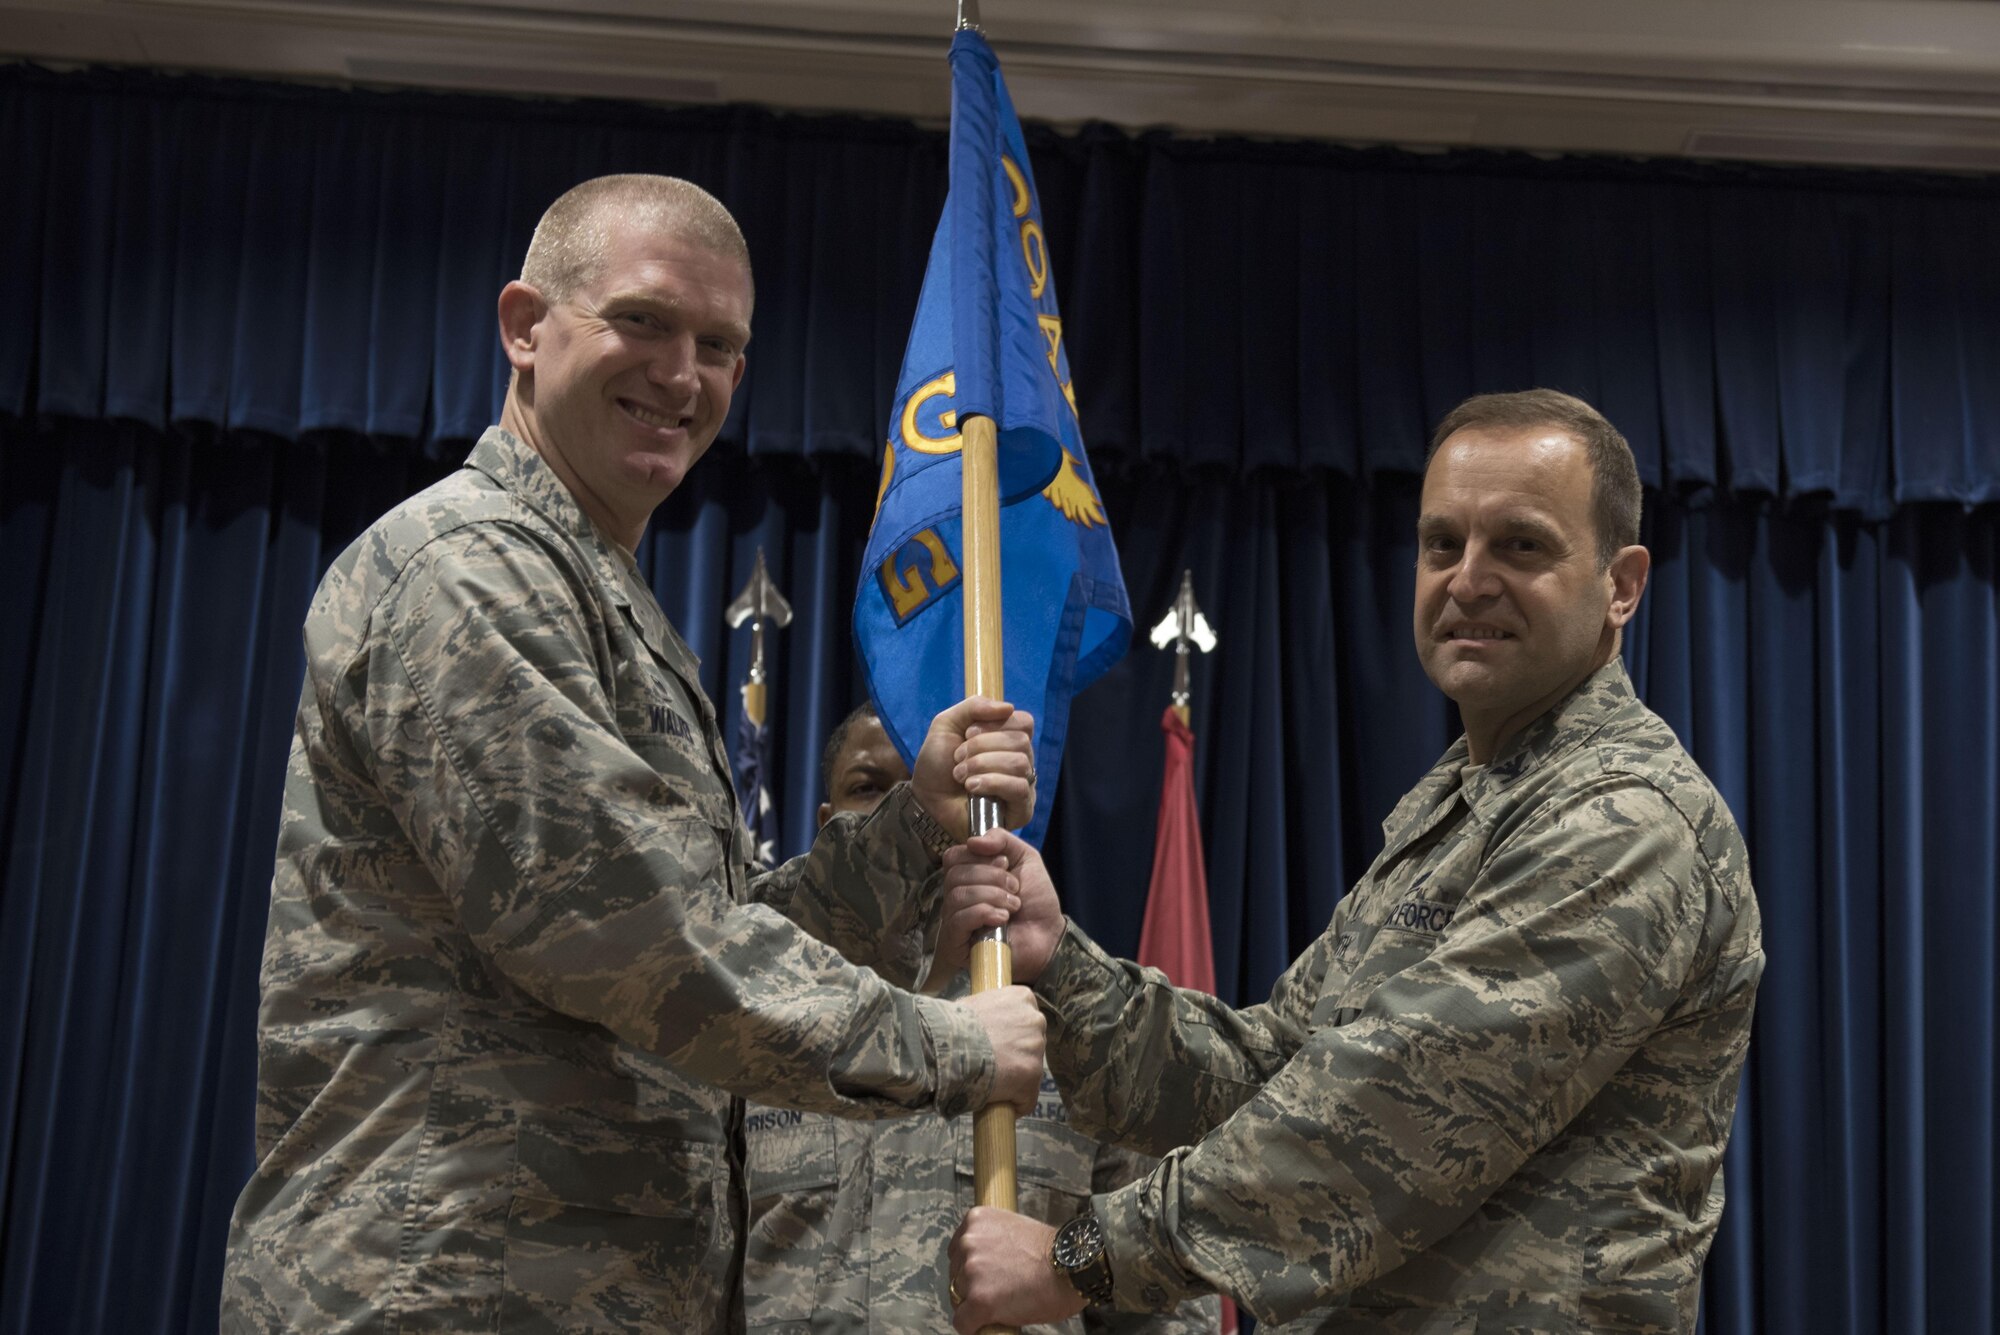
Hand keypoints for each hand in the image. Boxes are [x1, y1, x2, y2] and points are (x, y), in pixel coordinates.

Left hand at [912, 697, 1036, 838]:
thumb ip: (974, 707)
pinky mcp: (1021, 810)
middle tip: (958, 757)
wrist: (926, 801)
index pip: (1024, 722)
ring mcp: (1023, 785)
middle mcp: (1021, 761)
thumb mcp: (947, 724)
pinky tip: (971, 787)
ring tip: (960, 775)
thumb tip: (1009, 707)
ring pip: (1019, 763)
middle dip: (982, 746)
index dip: (995, 723)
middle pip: (1020, 740)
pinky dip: (992, 783)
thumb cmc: (938, 765)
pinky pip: (1019, 788)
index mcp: (1008, 739)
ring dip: (982, 765)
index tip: (968, 733)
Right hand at [940, 831, 1062, 983]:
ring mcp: (954, 922)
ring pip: (958, 896)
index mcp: (967, 876)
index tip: (1005, 864)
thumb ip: (1002, 839)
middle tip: (1015, 889)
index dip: (978, 856)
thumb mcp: (1025, 858)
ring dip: (993, 896)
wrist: (1049, 935)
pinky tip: (1002, 918)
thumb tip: (972, 840)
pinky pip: (958, 919)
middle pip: (955, 875)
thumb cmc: (1036, 900)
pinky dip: (984, 913)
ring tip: (1014, 906)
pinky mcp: (957, 945)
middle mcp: (956, 897)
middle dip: (992, 877)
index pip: (952, 856)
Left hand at [948, 1207, 1083, 1332]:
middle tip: (1000, 1291)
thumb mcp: (1013, 1230)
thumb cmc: (1052, 1251)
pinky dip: (974, 1327)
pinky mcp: (979, 1299)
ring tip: (1003, 1305)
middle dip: (973, 1285)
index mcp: (975, 1220)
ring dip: (976, 1305)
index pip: (958, 1252)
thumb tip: (984, 1264)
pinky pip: (963, 1322)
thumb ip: (992, 1241)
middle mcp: (968, 1242)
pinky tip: (990, 1323)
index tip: (988, 1276)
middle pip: (956, 1275)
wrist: (1071, 1267)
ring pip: (959, 1299)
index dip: (972, 1268)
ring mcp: (971, 1271)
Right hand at [960, 986, 1045, 1114]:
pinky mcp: (1032, 1076)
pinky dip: (1014, 1104)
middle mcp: (1035, 1020)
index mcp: (1022, 998)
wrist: (947, 1046)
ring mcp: (1036, 1049)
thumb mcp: (972, 1005)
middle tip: (992, 1064)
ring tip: (989, 1083)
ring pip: (1029, 1071)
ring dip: (1014, 1079)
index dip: (1011, 1034)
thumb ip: (989, 1013)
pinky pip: (1027, 1098)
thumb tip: (984, 1026)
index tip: (997, 1043)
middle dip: (1016, 1055)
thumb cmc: (950, 1025)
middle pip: (1031, 1043)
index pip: (1026, 1018)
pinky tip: (996, 1104)